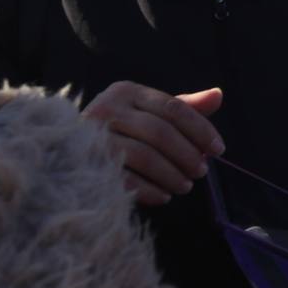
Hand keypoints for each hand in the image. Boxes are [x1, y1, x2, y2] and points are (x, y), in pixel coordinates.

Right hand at [81, 81, 223, 205]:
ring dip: (172, 174)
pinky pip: (126, 179)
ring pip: (145, 155)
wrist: (67, 154)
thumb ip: (183, 107)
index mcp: (126, 92)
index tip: (219, 149)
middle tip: (202, 172)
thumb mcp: (149, 113)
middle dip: (187, 154)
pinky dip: (151, 189)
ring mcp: (94, 137)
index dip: (201, 129)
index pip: (174, 108)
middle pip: (160, 132)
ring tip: (186, 186)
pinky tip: (164, 196)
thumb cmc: (121, 130)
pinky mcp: (87, 164)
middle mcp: (107, 109)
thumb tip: (218, 95)